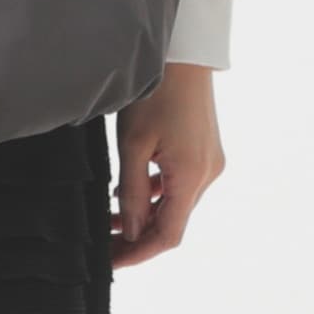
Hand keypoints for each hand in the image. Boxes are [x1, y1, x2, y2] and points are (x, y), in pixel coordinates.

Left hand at [110, 62, 226, 268]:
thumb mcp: (134, 142)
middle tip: (104, 239)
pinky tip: (130, 187)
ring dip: (145, 213)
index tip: (111, 260)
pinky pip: (180, 183)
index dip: (139, 252)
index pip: (167, 235)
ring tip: (109, 216)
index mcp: (192, 177)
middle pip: (172, 221)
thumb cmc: (156, 91)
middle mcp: (207, 175)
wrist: (183, 53)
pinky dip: (155, 191)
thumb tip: (130, 230)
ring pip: (176, 202)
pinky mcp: (205, 150)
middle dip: (138, 234)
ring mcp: (209, 162)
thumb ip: (131, 190)